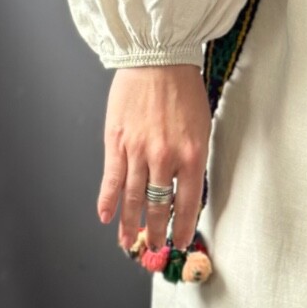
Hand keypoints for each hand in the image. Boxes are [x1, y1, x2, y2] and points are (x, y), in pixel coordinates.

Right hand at [99, 65, 210, 254]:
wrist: (158, 59)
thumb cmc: (184, 90)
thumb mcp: (201, 127)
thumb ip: (192, 160)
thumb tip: (184, 191)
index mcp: (193, 155)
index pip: (188, 203)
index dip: (182, 227)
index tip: (180, 243)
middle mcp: (165, 157)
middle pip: (158, 207)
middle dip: (155, 232)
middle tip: (153, 248)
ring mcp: (138, 151)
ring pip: (132, 199)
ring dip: (129, 224)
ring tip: (128, 242)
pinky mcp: (116, 142)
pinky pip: (111, 179)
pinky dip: (107, 201)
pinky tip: (105, 218)